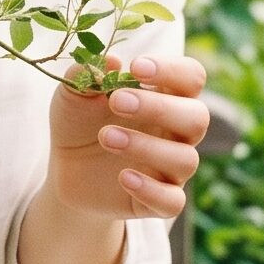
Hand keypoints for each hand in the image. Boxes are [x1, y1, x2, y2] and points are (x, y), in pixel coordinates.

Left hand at [45, 53, 209, 219]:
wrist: (65, 168)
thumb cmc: (78, 121)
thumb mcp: (72, 94)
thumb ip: (86, 75)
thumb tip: (111, 61)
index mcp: (164, 97)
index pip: (191, 77)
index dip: (172, 70)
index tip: (136, 67)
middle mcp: (176, 132)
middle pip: (197, 117)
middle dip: (160, 107)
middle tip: (117, 102)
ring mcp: (170, 168)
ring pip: (186, 159)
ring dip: (146, 146)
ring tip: (106, 137)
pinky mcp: (159, 201)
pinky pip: (173, 201)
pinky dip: (151, 189)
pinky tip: (123, 177)